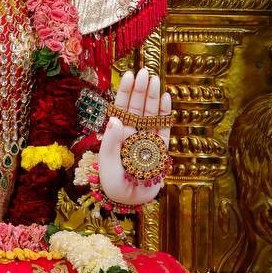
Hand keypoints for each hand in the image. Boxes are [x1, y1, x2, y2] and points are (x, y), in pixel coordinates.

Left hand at [98, 67, 171, 205]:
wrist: (130, 201)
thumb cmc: (114, 183)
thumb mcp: (106, 163)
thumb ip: (109, 142)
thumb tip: (114, 118)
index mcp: (117, 134)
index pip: (121, 108)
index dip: (124, 91)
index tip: (128, 75)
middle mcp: (132, 133)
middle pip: (137, 107)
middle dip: (140, 89)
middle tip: (145, 71)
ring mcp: (147, 140)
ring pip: (151, 114)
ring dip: (152, 97)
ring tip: (155, 80)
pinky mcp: (160, 149)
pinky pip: (163, 128)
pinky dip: (164, 114)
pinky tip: (165, 98)